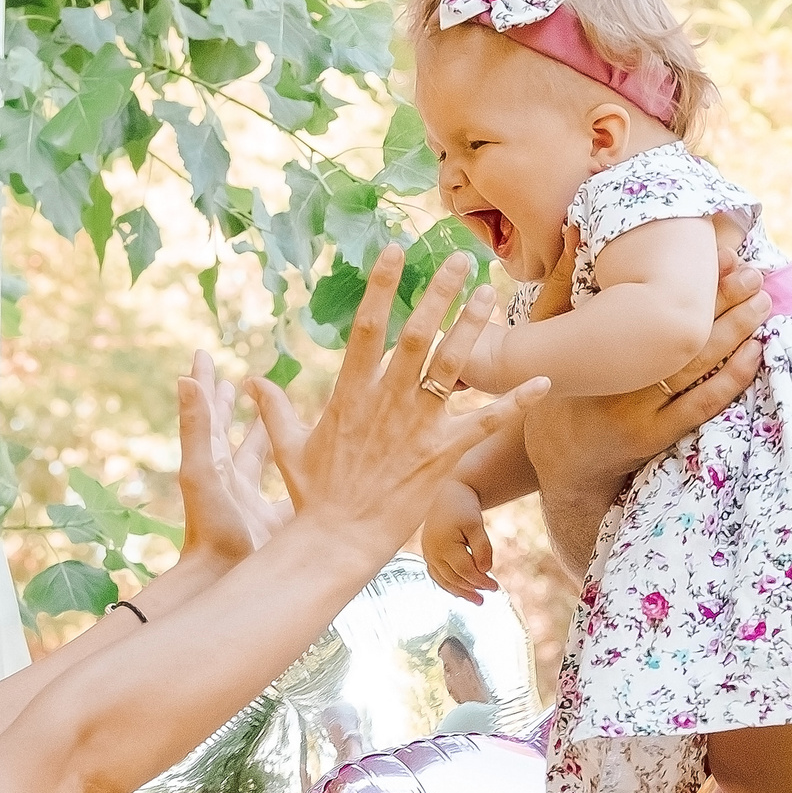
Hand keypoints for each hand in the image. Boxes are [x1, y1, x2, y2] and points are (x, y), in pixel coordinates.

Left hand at [176, 351, 286, 568]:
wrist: (225, 581)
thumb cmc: (212, 528)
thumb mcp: (203, 471)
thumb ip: (196, 426)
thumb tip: (185, 377)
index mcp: (212, 463)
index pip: (208, 413)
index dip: (206, 384)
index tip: (202, 355)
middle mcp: (231, 478)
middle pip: (234, 434)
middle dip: (237, 407)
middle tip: (244, 382)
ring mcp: (252, 501)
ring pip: (263, 460)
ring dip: (267, 435)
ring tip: (276, 412)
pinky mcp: (275, 522)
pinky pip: (288, 492)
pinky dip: (296, 476)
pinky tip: (312, 466)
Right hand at [253, 246, 550, 563]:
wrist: (336, 541)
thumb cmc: (312, 497)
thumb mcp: (288, 449)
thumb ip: (274, 410)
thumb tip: (248, 381)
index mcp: (349, 395)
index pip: (365, 328)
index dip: (382, 287)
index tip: (395, 251)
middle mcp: (385, 403)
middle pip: (416, 336)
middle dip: (439, 295)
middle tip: (461, 260)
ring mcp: (415, 428)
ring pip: (451, 367)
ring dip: (473, 328)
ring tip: (492, 294)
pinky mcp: (440, 456)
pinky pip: (484, 423)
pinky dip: (515, 402)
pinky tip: (542, 381)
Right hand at [422, 481, 496, 603]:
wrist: (447, 495)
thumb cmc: (463, 508)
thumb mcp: (476, 524)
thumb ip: (482, 548)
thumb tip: (485, 570)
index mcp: (444, 545)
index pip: (465, 571)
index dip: (480, 581)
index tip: (495, 587)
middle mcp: (432, 552)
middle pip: (454, 578)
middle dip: (472, 589)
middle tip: (488, 596)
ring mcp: (428, 554)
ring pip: (443, 580)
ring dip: (460, 592)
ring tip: (476, 600)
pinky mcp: (428, 554)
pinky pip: (437, 575)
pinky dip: (449, 585)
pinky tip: (460, 591)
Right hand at [525, 241, 770, 487]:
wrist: (553, 458)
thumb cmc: (551, 384)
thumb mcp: (545, 332)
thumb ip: (561, 281)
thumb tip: (576, 225)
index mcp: (593, 345)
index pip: (643, 304)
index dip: (683, 279)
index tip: (715, 255)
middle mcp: (618, 377)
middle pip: (677, 333)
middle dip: (721, 300)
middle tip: (753, 273)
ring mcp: (637, 410)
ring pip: (694, 367)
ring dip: (734, 332)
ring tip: (762, 302)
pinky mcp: (653, 437)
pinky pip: (698, 406)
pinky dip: (730, 379)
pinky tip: (754, 354)